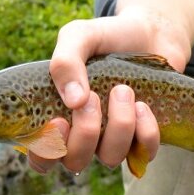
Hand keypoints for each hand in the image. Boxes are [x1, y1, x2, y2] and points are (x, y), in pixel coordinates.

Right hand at [28, 16, 162, 174]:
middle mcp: (84, 134)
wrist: (152, 33)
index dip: (45, 152)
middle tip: (94, 97)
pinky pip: (144, 153)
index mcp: (58, 115)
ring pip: (110, 158)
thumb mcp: (79, 35)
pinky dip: (145, 131)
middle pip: (75, 161)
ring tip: (123, 89)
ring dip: (118, 125)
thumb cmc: (108, 37)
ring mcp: (115, 138)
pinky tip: (143, 105)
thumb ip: (65, 61)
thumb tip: (74, 101)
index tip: (58, 121)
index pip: (41, 158)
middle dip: (85, 133)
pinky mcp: (144, 137)